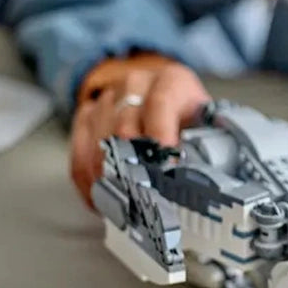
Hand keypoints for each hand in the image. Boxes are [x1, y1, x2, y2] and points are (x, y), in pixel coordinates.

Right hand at [70, 60, 211, 207]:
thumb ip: (207, 142)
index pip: (160, 104)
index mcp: (170, 81)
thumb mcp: (206, 120)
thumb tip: (208, 177)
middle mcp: (134, 85)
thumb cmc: (186, 113)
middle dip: (134, 166)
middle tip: (145, 198)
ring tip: (125, 206)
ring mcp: (106, 99)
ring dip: (110, 178)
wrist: (159, 91)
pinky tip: (103, 201)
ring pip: (98, 143)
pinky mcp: (85, 117)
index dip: (160, 135)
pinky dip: (89, 182)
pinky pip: (79, 154)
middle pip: (124, 127)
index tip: (166, 166)